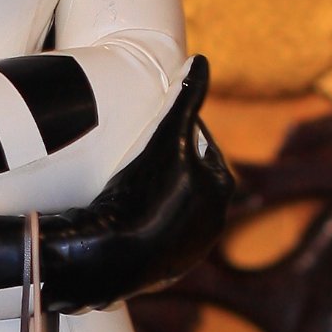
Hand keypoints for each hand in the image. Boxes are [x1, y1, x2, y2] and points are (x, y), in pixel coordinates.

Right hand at [41, 57, 232, 310]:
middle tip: (145, 151)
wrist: (112, 254)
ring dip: (161, 199)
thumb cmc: (144, 191)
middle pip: (193, 183)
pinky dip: (146, 227)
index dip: (184, 132)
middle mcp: (212, 224)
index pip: (204, 149)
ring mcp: (190, 251)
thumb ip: (187, 97)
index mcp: (219, 190)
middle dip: (176, 167)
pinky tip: (125, 219)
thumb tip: (203, 60)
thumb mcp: (167, 135)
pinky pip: (157, 241)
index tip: (165, 122)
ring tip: (133, 183)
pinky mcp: (165, 271)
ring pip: (177, 214)